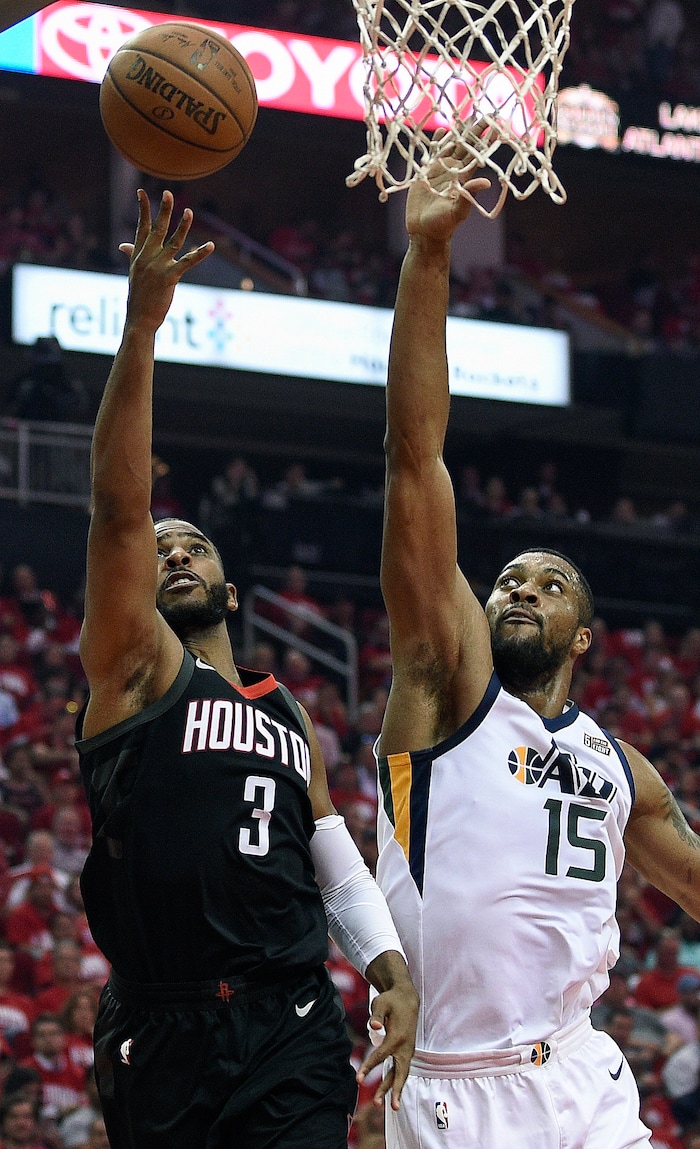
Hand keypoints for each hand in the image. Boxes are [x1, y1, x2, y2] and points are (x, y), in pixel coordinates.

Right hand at [120, 189, 213, 333]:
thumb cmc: (138, 297)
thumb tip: (122, 245)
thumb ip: (132, 255)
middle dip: (163, 210)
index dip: (143, 209)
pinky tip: (210, 245)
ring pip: (173, 242)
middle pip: (157, 229)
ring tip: (189, 212)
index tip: (141, 192)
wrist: (139, 319)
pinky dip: (200, 253)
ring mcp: (157, 267)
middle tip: (168, 193)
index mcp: (138, 255)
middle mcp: (147, 258)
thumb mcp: (133, 273)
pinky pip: (187, 262)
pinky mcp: (169, 277)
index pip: (141, 227)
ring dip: (183, 226)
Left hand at [357, 956, 418, 1110]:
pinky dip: (398, 1082)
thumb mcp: (382, 1003)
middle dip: (391, 1090)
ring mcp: (408, 1050)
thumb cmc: (391, 1001)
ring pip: (402, 1074)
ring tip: (391, 1108)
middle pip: (398, 1073)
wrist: (408, 999)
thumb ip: (378, 1015)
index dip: (369, 1067)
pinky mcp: (407, 1052)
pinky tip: (392, 1093)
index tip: (358, 1079)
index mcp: (397, 1037)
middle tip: (380, 1104)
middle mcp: (405, 1047)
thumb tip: (375, 1027)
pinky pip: (402, 1070)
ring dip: (396, 1090)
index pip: (381, 1056)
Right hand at [405, 125, 492, 242]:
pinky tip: (441, 130)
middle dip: (475, 131)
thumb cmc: (444, 225)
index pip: (478, 154)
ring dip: (457, 133)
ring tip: (465, 117)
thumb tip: (486, 181)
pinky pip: (432, 154)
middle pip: (466, 146)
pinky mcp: (426, 173)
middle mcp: (454, 171)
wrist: (425, 232)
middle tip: (486, 114)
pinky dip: (436, 142)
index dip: (487, 140)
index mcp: (464, 177)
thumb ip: (470, 194)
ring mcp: (440, 171)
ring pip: (450, 146)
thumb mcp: (458, 211)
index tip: (497, 125)